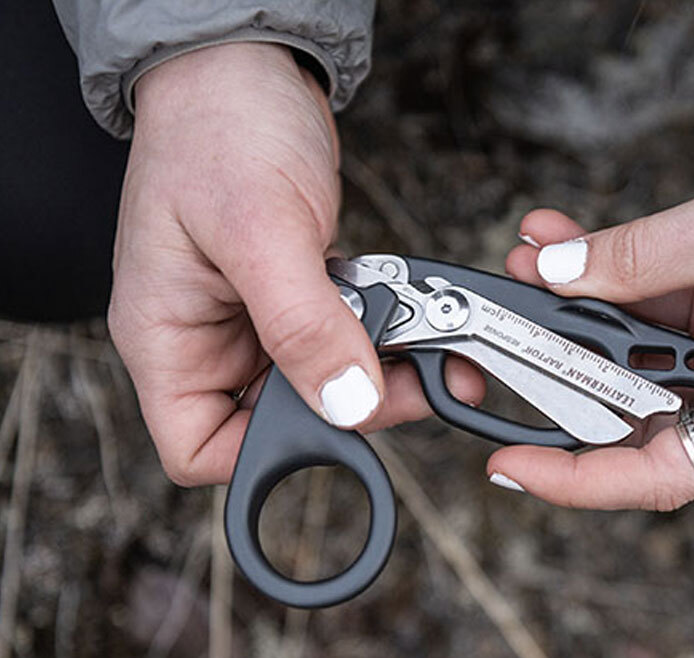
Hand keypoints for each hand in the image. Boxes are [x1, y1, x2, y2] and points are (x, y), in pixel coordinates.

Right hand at [110, 43, 481, 485]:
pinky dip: (380, 332)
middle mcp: (208, 339)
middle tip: (409, 377)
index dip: (268, 454)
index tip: (338, 422)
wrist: (245, 68)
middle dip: (348, 405)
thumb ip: (302, 323)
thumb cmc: (220, 128)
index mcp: (168, 338)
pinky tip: (410, 314)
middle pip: (279, 420)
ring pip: (321, 380)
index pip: (200, 447)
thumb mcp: (260, 229)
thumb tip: (345, 402)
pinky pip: (340, 336)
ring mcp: (253, 319)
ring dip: (378, 369)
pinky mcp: (294, 294)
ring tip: (426, 342)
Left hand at [492, 91, 693, 509]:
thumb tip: (560, 274)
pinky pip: (662, 312)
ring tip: (536, 260)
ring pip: (643, 356)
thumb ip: (640, 257)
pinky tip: (572, 244)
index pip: (664, 476)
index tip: (514, 468)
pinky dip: (618, 280)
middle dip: (566, 365)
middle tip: (509, 328)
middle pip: (641, 414)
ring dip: (585, 309)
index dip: (579, 481)